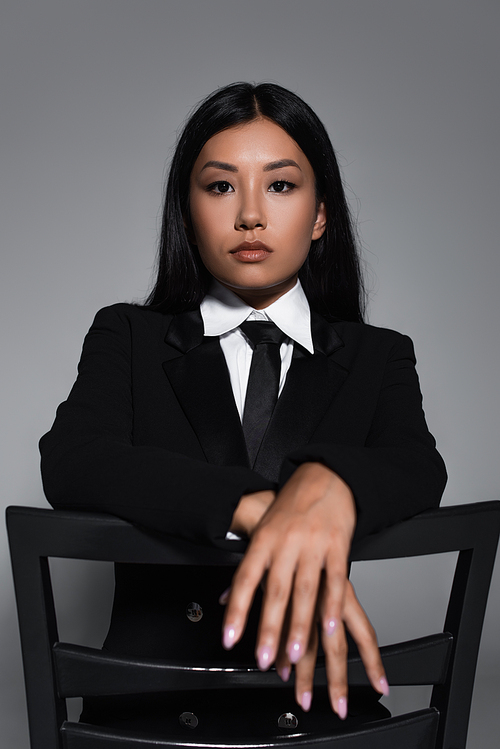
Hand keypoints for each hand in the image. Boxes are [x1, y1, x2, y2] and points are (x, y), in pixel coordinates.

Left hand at [221, 462, 387, 717]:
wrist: (323, 476)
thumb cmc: (290, 507)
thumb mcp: (263, 531)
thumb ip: (249, 567)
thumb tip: (225, 598)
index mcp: (264, 540)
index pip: (244, 578)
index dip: (236, 610)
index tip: (229, 638)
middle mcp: (286, 543)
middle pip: (275, 591)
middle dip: (269, 629)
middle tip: (264, 659)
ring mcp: (313, 545)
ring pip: (305, 591)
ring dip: (299, 627)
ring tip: (294, 656)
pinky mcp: (338, 546)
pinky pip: (335, 581)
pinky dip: (332, 607)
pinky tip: (328, 629)